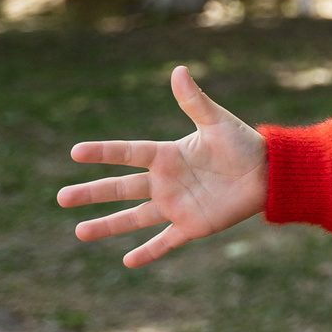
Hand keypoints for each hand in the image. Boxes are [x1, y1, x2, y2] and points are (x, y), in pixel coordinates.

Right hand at [57, 66, 267, 267]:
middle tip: (61, 198)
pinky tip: (127, 262)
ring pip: (134, 217)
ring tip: (79, 233)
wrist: (269, 173)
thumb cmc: (243, 143)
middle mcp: (165, 182)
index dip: (104, 152)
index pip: (128, 153)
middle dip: (92, 193)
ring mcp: (176, 205)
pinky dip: (148, 252)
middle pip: (121, 188)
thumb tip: (178, 70)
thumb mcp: (216, 121)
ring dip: (108, 225)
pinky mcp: (192, 225)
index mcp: (167, 155)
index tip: (76, 152)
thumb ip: (194, 101)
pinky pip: (166, 241)